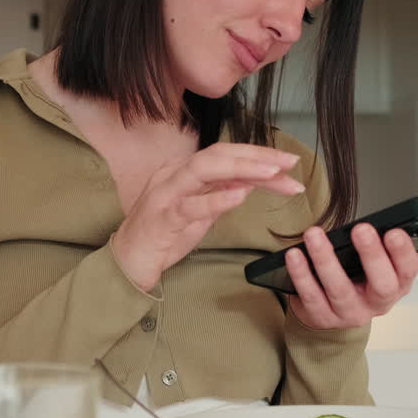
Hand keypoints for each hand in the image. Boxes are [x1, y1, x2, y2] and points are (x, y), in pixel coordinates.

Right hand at [112, 143, 305, 291]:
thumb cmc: (163, 236)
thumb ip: (219, 194)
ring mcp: (165, 194)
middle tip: (290, 163)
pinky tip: (240, 196)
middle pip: (219, 154)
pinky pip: (189, 206)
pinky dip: (215, 199)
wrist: (127, 263)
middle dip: (257, 156)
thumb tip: (250, 183)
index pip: (226, 154)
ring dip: (242, 169)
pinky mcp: (161, 219)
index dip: (259, 155)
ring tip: (273, 172)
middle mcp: (173, 174)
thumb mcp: (198, 213)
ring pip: (204, 170)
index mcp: (183, 170)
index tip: (289, 163)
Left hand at [285, 225, 417, 329]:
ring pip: (339, 289)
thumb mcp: (388, 268)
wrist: (334, 318)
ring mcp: (348, 314)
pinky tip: (294, 255)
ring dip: (326, 260)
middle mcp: (376, 303)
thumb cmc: (361, 281)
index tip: (393, 232)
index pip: (408, 271)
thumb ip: (408, 250)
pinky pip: (310, 296)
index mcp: (397, 285)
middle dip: (372, 256)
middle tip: (361, 229)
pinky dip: (301, 275)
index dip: (403, 253)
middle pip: (380, 284)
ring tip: (314, 234)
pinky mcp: (320, 318)